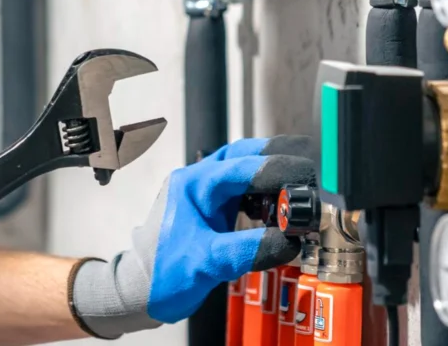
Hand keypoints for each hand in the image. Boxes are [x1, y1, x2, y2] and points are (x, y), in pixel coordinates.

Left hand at [71, 135, 314, 338]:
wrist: (139, 291)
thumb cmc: (162, 274)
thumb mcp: (205, 262)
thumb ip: (244, 249)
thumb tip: (288, 241)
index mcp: (193, 185)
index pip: (239, 167)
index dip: (274, 168)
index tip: (305, 175)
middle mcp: (199, 182)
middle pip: (243, 156)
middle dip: (276, 158)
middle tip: (308, 168)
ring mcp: (206, 195)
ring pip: (244, 171)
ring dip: (272, 176)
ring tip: (301, 187)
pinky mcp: (213, 210)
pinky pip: (244, 193)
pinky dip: (265, 196)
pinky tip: (281, 208)